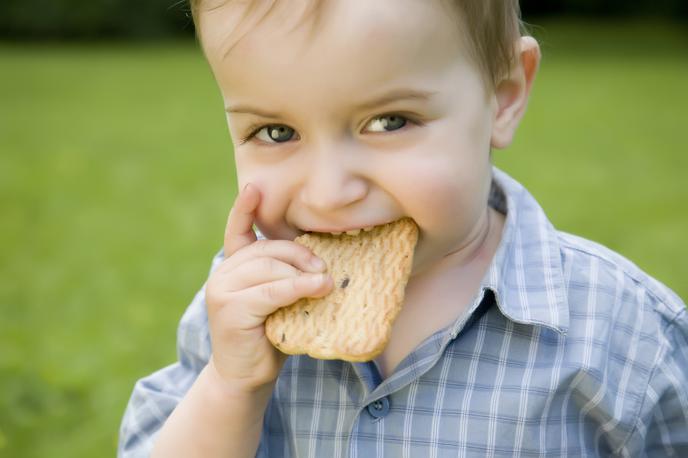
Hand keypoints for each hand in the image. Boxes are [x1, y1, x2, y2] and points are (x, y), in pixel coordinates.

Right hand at [205, 184, 332, 393]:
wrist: (246, 376)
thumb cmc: (269, 334)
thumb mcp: (277, 299)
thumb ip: (285, 277)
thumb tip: (321, 262)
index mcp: (234, 268)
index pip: (238, 231)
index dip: (245, 209)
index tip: (254, 187)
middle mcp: (223, 274)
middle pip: (266, 250)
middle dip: (299, 255)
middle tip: (324, 269)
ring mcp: (223, 290)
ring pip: (270, 268)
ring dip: (303, 273)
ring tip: (325, 283)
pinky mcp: (230, 308)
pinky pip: (272, 290)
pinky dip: (298, 288)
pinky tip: (318, 289)